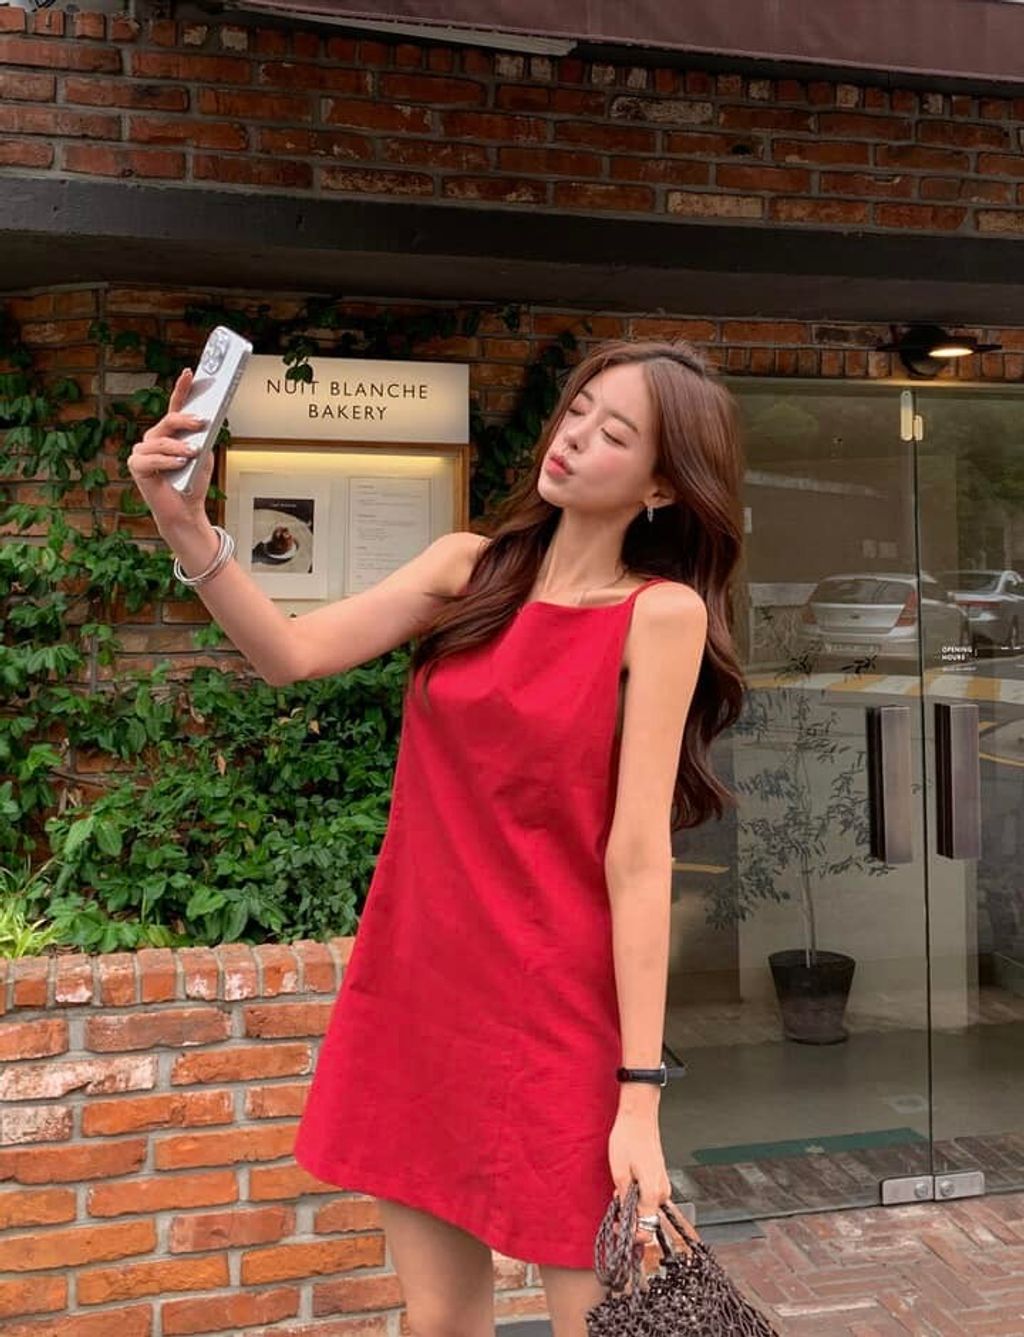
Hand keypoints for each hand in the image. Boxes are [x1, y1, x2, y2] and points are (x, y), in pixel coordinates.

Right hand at [127, 367, 214, 533]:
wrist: (185, 509)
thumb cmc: (192, 481)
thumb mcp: (204, 456)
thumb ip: (202, 437)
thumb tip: (206, 421)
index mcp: (169, 433)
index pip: (175, 406)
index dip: (181, 388)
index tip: (189, 373)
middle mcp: (154, 438)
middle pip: (168, 421)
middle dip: (185, 419)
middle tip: (202, 421)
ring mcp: (142, 451)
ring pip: (161, 441)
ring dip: (179, 447)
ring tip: (192, 454)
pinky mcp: (136, 466)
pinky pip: (151, 458)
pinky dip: (167, 461)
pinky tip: (179, 464)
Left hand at [608, 1108, 700, 1254]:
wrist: (638, 1116)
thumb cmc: (628, 1139)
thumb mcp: (619, 1173)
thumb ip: (624, 1199)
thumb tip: (626, 1218)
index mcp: (653, 1193)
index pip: (646, 1228)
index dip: (631, 1233)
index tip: (618, 1227)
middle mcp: (662, 1191)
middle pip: (648, 1219)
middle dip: (631, 1218)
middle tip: (615, 1209)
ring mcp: (663, 1183)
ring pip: (648, 1207)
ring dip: (633, 1206)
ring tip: (618, 1190)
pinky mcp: (660, 1177)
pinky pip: (650, 1195)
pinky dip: (638, 1195)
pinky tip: (627, 1183)